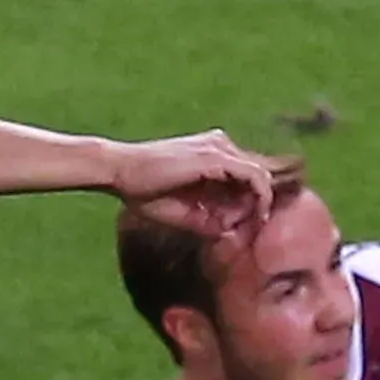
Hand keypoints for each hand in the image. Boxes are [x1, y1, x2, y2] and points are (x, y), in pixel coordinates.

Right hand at [109, 130, 284, 236]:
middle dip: (258, 206)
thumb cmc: (144, 192)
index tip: (245, 227)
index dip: (253, 204)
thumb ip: (210, 220)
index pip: (248, 177)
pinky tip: (250, 217)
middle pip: (258, 176)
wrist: (119, 172)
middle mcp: (220, 146)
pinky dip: (259, 199)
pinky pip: (254, 177)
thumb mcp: (185, 212)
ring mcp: (219, 148)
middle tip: (248, 230)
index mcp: (213, 154)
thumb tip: (234, 233)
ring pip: (261, 176)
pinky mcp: (215, 156)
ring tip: (245, 227)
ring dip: (258, 205)